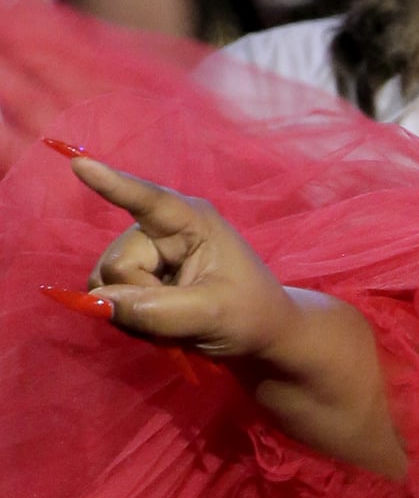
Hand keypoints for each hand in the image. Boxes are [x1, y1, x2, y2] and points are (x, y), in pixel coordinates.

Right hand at [71, 153, 297, 358]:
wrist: (260, 333)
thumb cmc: (248, 313)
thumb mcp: (211, 314)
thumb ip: (157, 310)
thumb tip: (100, 301)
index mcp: (191, 221)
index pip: (147, 200)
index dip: (111, 183)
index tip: (80, 164)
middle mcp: (160, 228)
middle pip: (117, 264)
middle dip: (138, 297)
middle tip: (181, 315)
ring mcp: (144, 251)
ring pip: (106, 282)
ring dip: (132, 310)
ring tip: (174, 318)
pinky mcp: (135, 273)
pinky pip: (107, 296)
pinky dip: (128, 315)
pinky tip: (160, 320)